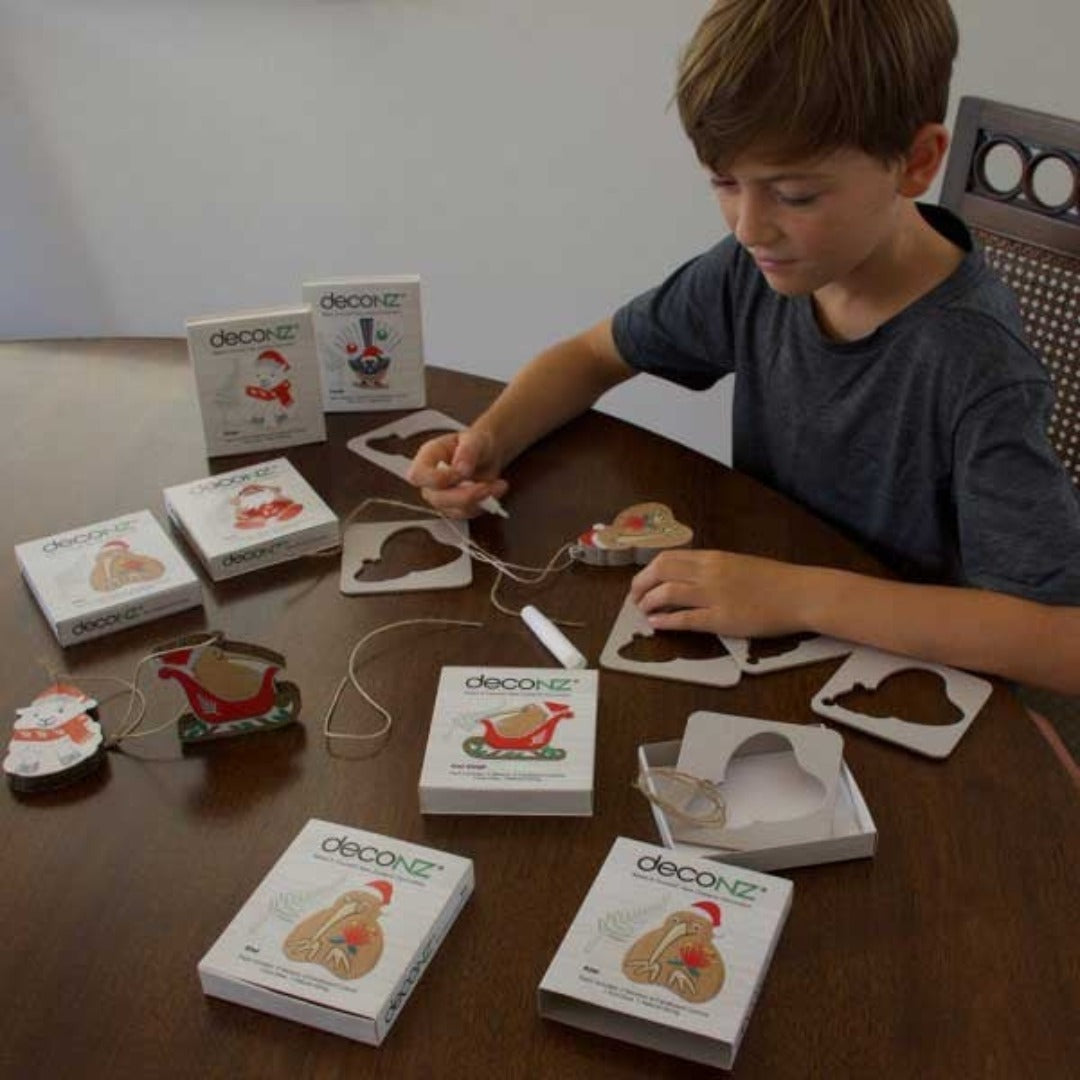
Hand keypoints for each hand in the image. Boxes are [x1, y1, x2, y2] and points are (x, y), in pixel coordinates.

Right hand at [405, 427, 508, 518]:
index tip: (462, 473)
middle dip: (467, 495)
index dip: (438, 479)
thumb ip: (467, 451)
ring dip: (480, 500)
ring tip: (499, 484)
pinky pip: (467, 514)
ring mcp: (440, 497)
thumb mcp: (474, 439)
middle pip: (438, 499)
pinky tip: (494, 490)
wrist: (487, 454)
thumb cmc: (476, 444)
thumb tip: (461, 469)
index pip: (418, 476)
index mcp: (427, 458)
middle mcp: (429, 481)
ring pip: (455, 510)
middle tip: (488, 486)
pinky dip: (485, 504)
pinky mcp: (454, 508)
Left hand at [629, 549, 811, 637]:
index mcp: (713, 557)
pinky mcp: (722, 619)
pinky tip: (657, 624)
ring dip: (649, 602)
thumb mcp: (738, 564)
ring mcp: (714, 595)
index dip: (648, 570)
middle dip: (641, 585)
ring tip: (644, 611)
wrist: (801, 594)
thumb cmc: (775, 581)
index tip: (642, 581)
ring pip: (668, 593)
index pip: (668, 558)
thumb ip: (713, 569)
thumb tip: (689, 577)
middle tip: (635, 597)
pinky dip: (666, 621)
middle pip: (661, 572)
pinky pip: (685, 619)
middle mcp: (709, 572)